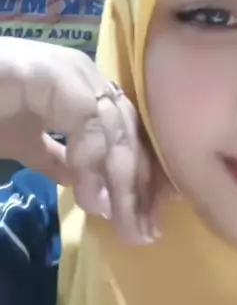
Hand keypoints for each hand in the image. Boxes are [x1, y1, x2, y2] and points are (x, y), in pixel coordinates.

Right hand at [0, 38, 172, 243]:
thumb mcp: (24, 143)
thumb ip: (56, 159)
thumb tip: (92, 190)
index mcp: (82, 89)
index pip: (126, 133)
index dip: (139, 177)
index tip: (144, 223)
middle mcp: (85, 76)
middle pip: (128, 132)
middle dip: (139, 186)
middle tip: (141, 233)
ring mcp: (71, 72)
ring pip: (115, 128)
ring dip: (121, 180)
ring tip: (119, 220)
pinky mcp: (52, 74)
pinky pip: (87, 121)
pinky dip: (92, 160)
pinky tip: (90, 196)